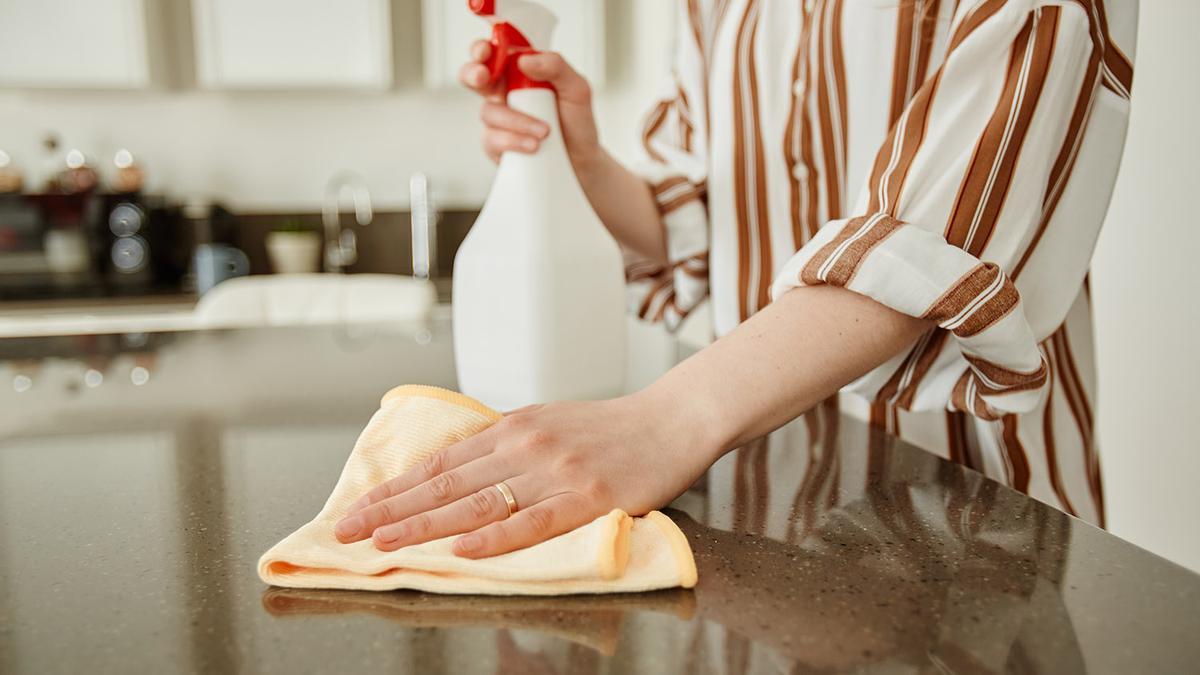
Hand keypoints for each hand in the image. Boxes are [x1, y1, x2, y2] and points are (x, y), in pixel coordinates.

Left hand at [333, 391, 718, 557]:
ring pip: (477, 503)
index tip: (357, 508)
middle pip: (446, 484)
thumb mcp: (549, 423)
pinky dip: (495, 537)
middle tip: (347, 530)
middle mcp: (526, 446)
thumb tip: (457, 472)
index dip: (394, 488)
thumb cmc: (611, 429)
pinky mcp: (588, 498)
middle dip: (392, 509)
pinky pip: (533, 521)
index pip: (440, 463)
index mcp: (513, 428)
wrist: (672, 421)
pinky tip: (462, 550)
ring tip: (385, 542)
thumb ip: (506, 447)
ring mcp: (556, 472)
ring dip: (425, 525)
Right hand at [460, 41, 601, 170]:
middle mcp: (504, 93)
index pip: (493, 55)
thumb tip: (525, 60)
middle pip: (472, 77)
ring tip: (545, 131)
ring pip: (489, 112)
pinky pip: (493, 139)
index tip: (486, 53)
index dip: (482, 51)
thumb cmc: (575, 122)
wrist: (580, 160)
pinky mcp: (495, 145)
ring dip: (516, 120)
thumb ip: (556, 67)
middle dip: (473, 74)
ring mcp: (497, 120)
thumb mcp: (576, 88)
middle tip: (483, 77)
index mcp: (519, 73)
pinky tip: (533, 146)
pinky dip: (513, 141)